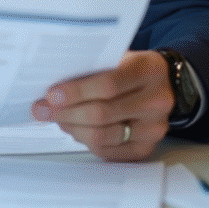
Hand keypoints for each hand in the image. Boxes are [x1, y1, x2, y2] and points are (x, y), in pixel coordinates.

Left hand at [30, 50, 174, 160]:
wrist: (165, 83)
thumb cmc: (132, 68)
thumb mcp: (117, 56)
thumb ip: (91, 67)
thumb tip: (52, 87)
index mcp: (148, 70)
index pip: (108, 84)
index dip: (76, 92)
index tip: (51, 95)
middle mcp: (156, 101)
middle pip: (102, 114)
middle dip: (66, 112)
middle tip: (43, 110)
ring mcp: (153, 128)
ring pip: (103, 136)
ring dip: (72, 128)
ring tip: (58, 118)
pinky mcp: (146, 148)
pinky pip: (107, 151)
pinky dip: (85, 140)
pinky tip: (76, 128)